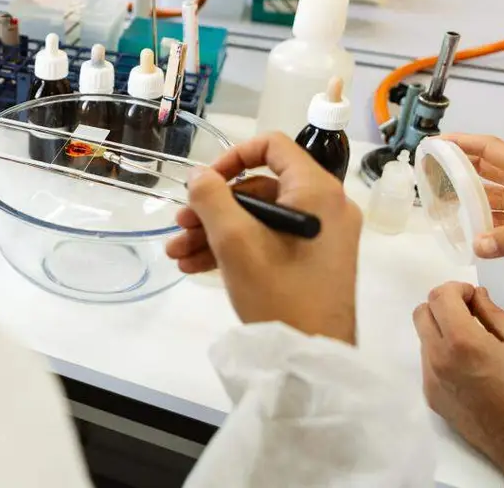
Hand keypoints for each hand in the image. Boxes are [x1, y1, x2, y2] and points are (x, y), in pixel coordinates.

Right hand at [166, 133, 362, 344]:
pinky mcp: (312, 261)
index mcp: (317, 192)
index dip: (233, 155)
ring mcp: (321, 236)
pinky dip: (234, 248)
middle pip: (259, 187)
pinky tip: (195, 266)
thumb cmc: (278, 292)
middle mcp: (325, 207)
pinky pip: (269, 240)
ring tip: (178, 253)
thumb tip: (198, 175)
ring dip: (214, 231)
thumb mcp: (235, 241)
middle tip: (181, 225)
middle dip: (213, 206)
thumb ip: (211, 198)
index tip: (205, 182)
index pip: (273, 146)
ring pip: (258, 217)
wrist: (310, 356)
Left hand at [413, 282, 503, 480]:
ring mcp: (430, 379)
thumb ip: (493, 315)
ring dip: (441, 331)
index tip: (471, 296)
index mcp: (462, 342)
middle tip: (468, 314)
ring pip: (423, 338)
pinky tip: (468, 368)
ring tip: (472, 344)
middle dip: (442, 307)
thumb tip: (476, 296)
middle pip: (421, 313)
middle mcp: (438, 358)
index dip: (455, 289)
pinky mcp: (430, 396)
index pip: (439, 297)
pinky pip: (428, 363)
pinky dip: (442, 355)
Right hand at [440, 135, 503, 258]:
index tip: (439, 142)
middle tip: (435, 167)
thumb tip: (478, 247)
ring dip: (471, 192)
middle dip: (461, 165)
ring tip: (446, 196)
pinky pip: (500, 211)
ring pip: (492, 189)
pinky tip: (472, 225)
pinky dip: (485, 215)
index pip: (488, 148)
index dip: (463, 141)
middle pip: (486, 166)